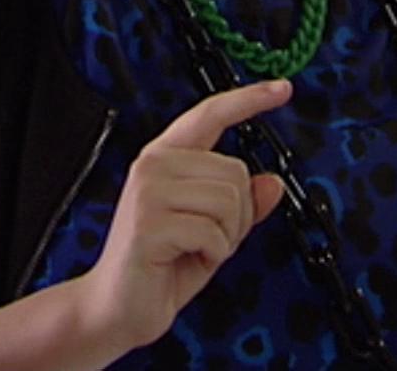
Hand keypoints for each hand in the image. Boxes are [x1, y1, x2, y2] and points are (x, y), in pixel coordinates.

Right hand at [77, 80, 291, 352]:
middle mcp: (153, 165)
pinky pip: (214, 233)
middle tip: (211, 240)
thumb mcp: (213, 233)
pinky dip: (213, 254)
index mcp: (165, 158)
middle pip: (235, 171)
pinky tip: (186, 259)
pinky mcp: (149, 222)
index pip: (209, 114)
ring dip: (226, 237)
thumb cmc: (160, 268)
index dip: (248, 99)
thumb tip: (273, 182)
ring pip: (229, 200)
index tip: (281, 89)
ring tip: (196, 250)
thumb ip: (241, 206)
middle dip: (238, 215)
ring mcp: (148, 191)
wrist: (115, 308)